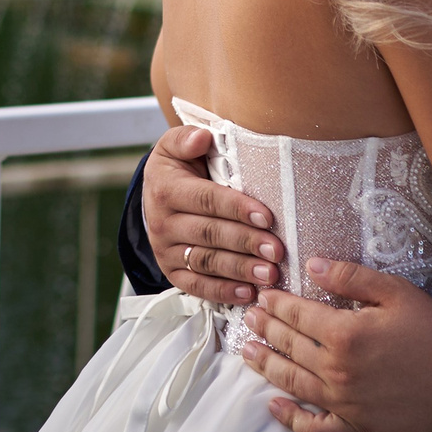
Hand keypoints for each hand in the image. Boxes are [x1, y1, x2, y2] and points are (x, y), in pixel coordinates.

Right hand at [142, 122, 283, 304]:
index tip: (267, 217)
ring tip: (269, 274)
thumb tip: (202, 138)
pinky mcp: (171, 271)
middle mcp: (162, 222)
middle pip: (210, 233)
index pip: (207, 199)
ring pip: (206, 262)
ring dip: (240, 270)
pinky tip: (247, 293)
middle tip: (277, 251)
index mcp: (166, 189)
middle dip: (246, 243)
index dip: (238, 209)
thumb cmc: (177, 169)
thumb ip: (187, 138)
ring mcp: (165, 250)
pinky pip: (197, 285)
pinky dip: (222, 292)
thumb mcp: (174, 146)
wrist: (154, 196)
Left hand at [242, 259, 431, 431]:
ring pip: (291, 382)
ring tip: (247, 352)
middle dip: (266, 329)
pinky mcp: (356, 427)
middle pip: (289, 346)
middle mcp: (336, 369)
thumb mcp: (395, 291)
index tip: (264, 298)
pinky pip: (315, 430)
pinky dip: (291, 420)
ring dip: (265, 366)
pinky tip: (274, 407)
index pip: (296, 315)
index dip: (276, 304)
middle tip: (251, 319)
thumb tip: (312, 265)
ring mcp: (343, 402)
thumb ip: (350, 277)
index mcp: (344, 333)